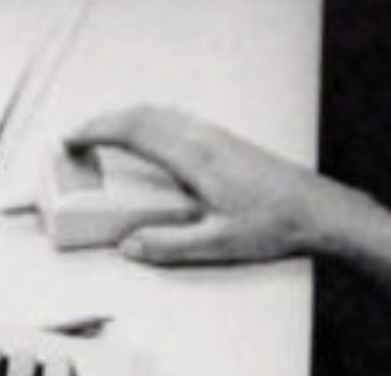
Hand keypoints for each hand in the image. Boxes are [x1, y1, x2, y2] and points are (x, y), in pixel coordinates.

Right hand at [65, 106, 359, 264]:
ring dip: (127, 120)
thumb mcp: (217, 245)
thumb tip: (130, 245)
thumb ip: (169, 246)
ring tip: (106, 138)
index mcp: (194, 158)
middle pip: (142, 115)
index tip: (71, 140)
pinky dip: (151, 124)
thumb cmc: (275, 225)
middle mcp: (203, 139)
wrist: (319, 212)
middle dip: (104, 122)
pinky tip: (151, 143)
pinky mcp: (228, 143)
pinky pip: (177, 121)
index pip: (133, 131)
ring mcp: (217, 137)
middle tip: (78, 139)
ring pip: (161, 114)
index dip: (96, 132)